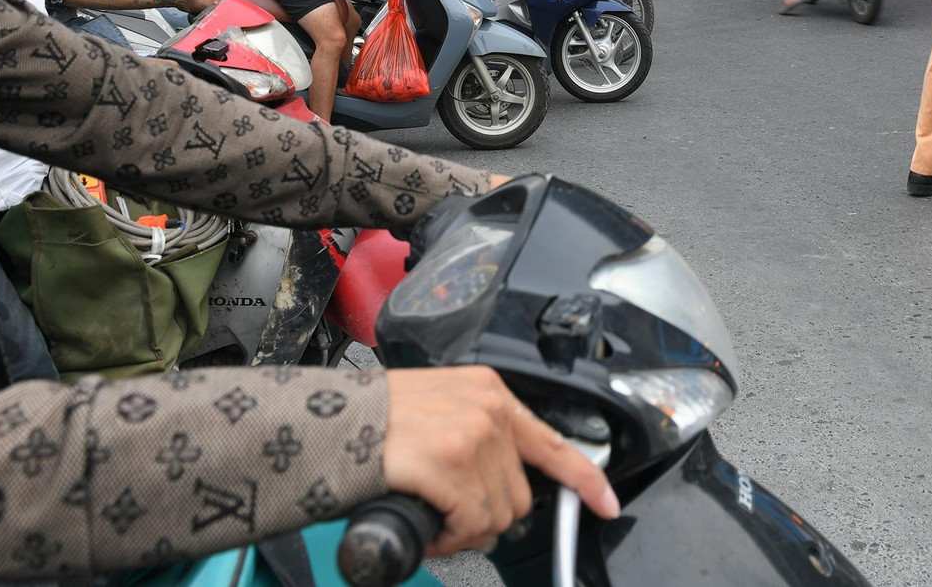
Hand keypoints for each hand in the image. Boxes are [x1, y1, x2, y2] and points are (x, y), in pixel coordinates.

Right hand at [383, 367, 617, 556]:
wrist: (325, 423)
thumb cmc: (374, 422)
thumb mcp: (441, 408)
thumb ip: (479, 436)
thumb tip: (502, 486)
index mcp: (491, 393)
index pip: (554, 443)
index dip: (585, 481)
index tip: (606, 505)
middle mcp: (488, 409)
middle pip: (520, 496)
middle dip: (488, 517)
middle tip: (451, 517)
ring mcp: (471, 436)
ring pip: (498, 516)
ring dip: (466, 530)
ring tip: (436, 518)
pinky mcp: (449, 464)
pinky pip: (470, 524)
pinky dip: (450, 538)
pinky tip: (430, 526)